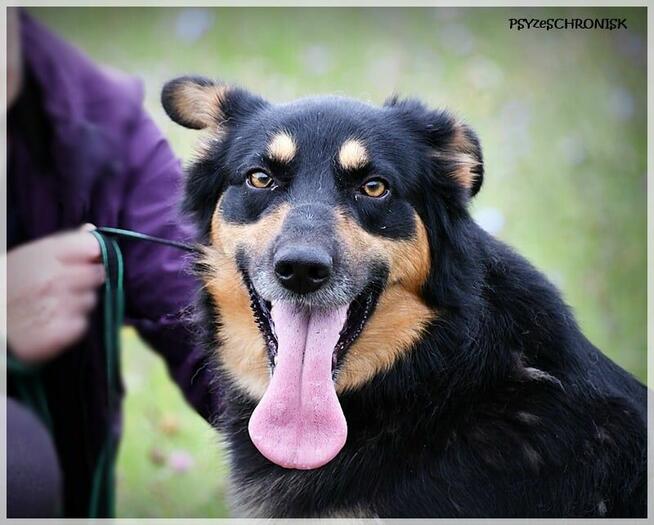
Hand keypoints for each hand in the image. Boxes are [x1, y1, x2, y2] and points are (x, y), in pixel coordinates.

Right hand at [7, 225, 104, 363]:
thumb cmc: (8, 284)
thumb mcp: (27, 256)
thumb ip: (62, 244)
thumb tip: (91, 230)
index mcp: (43, 255)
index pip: (91, 246)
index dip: (94, 252)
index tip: (88, 258)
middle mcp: (51, 279)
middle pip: (97, 274)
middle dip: (86, 280)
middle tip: (65, 284)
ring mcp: (53, 307)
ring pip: (90, 300)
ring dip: (79, 303)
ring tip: (52, 304)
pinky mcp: (53, 334)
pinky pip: (80, 325)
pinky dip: (70, 325)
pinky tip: (50, 321)